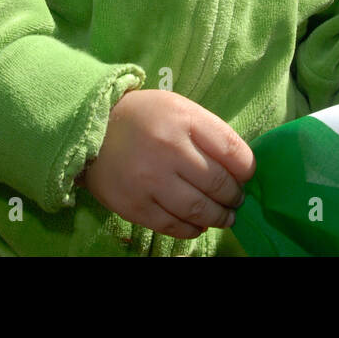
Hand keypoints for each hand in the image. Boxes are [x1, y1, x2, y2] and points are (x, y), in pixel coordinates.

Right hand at [82, 88, 254, 239]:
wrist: (91, 128)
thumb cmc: (143, 117)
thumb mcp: (178, 108)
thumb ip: (209, 132)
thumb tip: (240, 167)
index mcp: (184, 119)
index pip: (233, 151)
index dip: (247, 169)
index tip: (246, 176)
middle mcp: (168, 149)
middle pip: (219, 184)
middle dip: (234, 196)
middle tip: (236, 199)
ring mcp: (150, 180)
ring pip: (200, 210)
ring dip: (219, 217)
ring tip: (224, 216)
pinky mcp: (135, 206)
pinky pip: (173, 226)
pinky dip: (192, 229)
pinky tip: (198, 224)